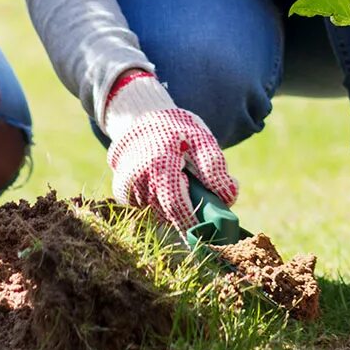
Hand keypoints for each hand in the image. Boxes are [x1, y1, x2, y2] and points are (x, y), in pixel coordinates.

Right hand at [101, 71, 236, 230]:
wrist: (141, 118)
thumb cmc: (177, 130)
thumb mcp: (201, 139)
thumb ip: (214, 167)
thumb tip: (228, 197)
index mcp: (160, 163)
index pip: (175, 204)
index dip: (191, 221)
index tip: (206, 231)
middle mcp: (138, 177)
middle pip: (166, 213)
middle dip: (184, 216)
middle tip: (200, 211)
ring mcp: (127, 186)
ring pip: (155, 214)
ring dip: (171, 209)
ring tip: (179, 186)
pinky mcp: (122, 192)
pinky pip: (144, 210)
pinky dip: (157, 206)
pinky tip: (163, 188)